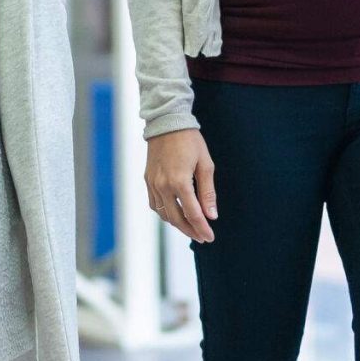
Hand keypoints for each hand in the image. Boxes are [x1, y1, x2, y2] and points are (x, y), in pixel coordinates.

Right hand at [144, 129, 218, 243]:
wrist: (167, 122)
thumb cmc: (190, 141)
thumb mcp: (205, 165)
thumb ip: (207, 192)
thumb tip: (211, 215)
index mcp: (180, 182)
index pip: (193, 214)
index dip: (202, 228)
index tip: (210, 237)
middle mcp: (163, 186)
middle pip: (177, 219)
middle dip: (190, 230)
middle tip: (202, 237)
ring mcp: (153, 184)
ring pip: (164, 214)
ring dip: (177, 224)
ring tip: (190, 227)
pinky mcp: (147, 180)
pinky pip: (154, 204)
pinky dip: (165, 213)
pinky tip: (174, 213)